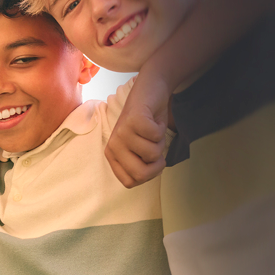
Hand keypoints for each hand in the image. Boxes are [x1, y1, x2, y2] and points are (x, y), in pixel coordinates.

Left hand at [105, 72, 170, 187]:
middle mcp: (113, 145)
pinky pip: (156, 136)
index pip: (130, 182)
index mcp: (113, 155)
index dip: (148, 175)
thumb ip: (140, 165)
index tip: (151, 160)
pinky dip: (161, 129)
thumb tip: (146, 176)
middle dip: (157, 164)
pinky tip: (154, 120)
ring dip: (160, 142)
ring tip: (152, 130)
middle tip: (155, 145)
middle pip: (140, 174)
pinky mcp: (133, 120)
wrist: (150, 91)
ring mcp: (122, 132)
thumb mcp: (140, 149)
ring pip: (152, 154)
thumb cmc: (148, 124)